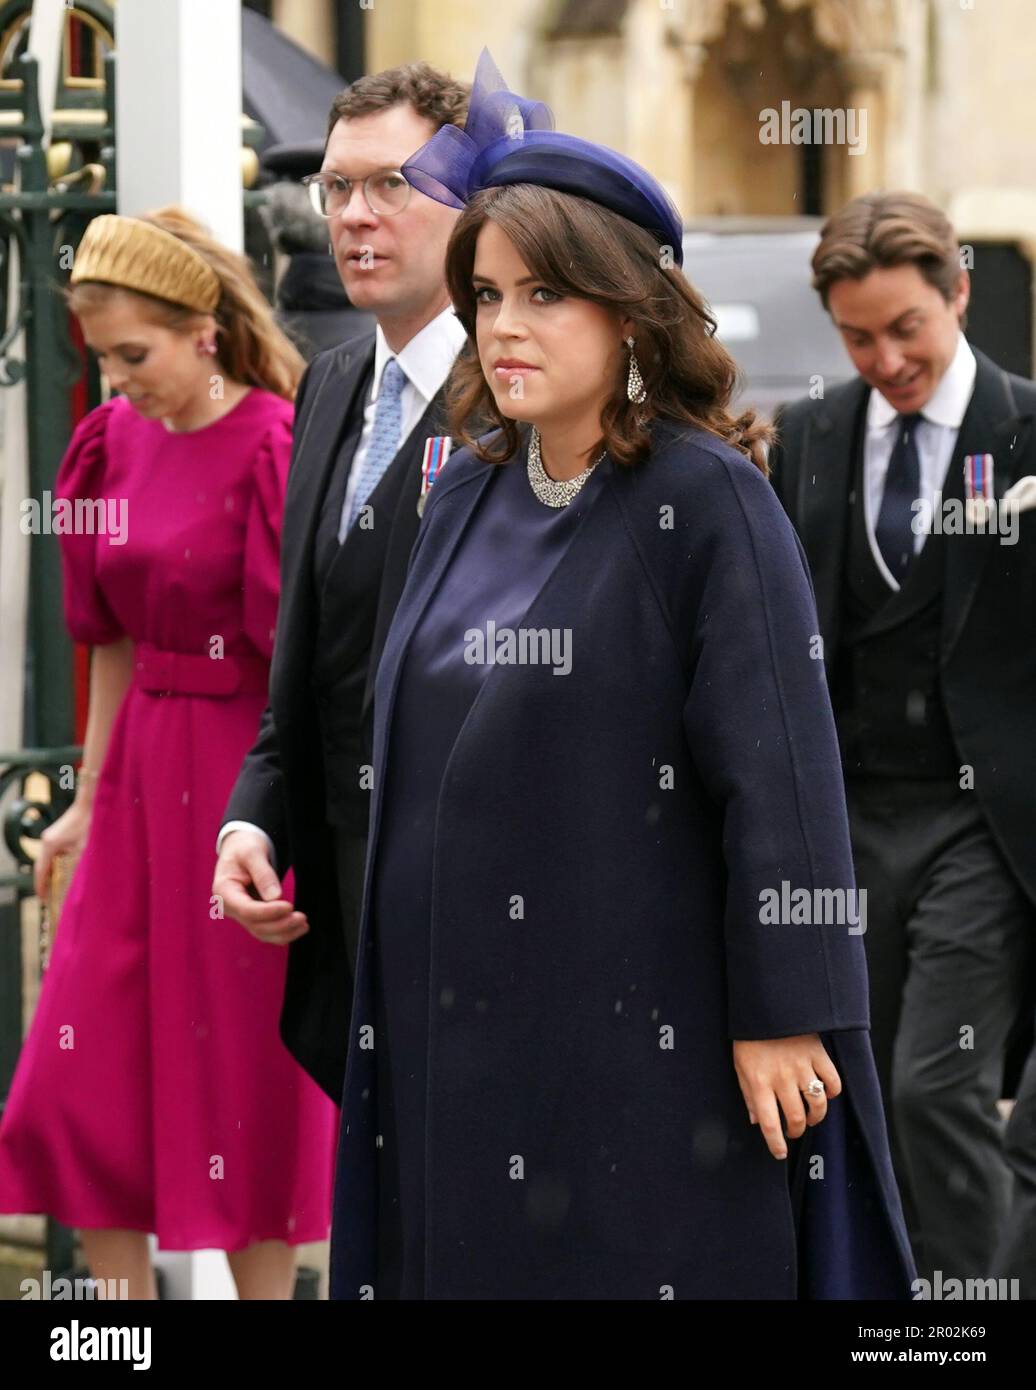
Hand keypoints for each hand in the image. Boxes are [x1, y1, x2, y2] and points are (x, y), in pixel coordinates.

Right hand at [34, 801, 92, 898]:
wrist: (93, 802)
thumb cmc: (90, 824)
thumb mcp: (86, 848)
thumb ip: (79, 865)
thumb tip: (78, 882)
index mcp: (50, 845)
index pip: (41, 870)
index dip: (41, 886)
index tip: (43, 899)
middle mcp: (47, 840)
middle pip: (43, 865)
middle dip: (46, 881)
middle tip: (49, 896)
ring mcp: (51, 835)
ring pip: (49, 858)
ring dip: (53, 871)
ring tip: (57, 886)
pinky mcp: (58, 832)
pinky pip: (55, 851)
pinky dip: (58, 862)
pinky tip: (66, 869)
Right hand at [212, 829, 308, 945]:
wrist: (241, 847)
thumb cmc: (244, 847)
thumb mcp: (253, 853)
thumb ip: (263, 874)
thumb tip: (276, 897)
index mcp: (224, 892)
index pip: (247, 910)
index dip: (269, 911)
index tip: (289, 906)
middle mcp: (230, 907)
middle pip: (255, 925)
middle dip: (279, 925)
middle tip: (302, 918)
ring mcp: (241, 913)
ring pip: (261, 932)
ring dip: (283, 932)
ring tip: (304, 925)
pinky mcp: (252, 915)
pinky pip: (266, 929)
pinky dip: (282, 932)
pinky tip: (298, 928)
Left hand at [732, 1034, 841, 1159]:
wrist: (766, 1006)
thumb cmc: (750, 1038)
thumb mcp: (740, 1066)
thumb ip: (748, 1095)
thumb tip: (756, 1121)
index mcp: (759, 1082)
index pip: (769, 1123)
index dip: (775, 1143)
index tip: (779, 1153)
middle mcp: (782, 1077)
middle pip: (796, 1117)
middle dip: (796, 1131)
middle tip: (794, 1130)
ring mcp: (802, 1066)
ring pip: (817, 1104)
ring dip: (815, 1117)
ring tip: (810, 1117)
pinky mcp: (818, 1054)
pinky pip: (833, 1081)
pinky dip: (832, 1092)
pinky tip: (824, 1093)